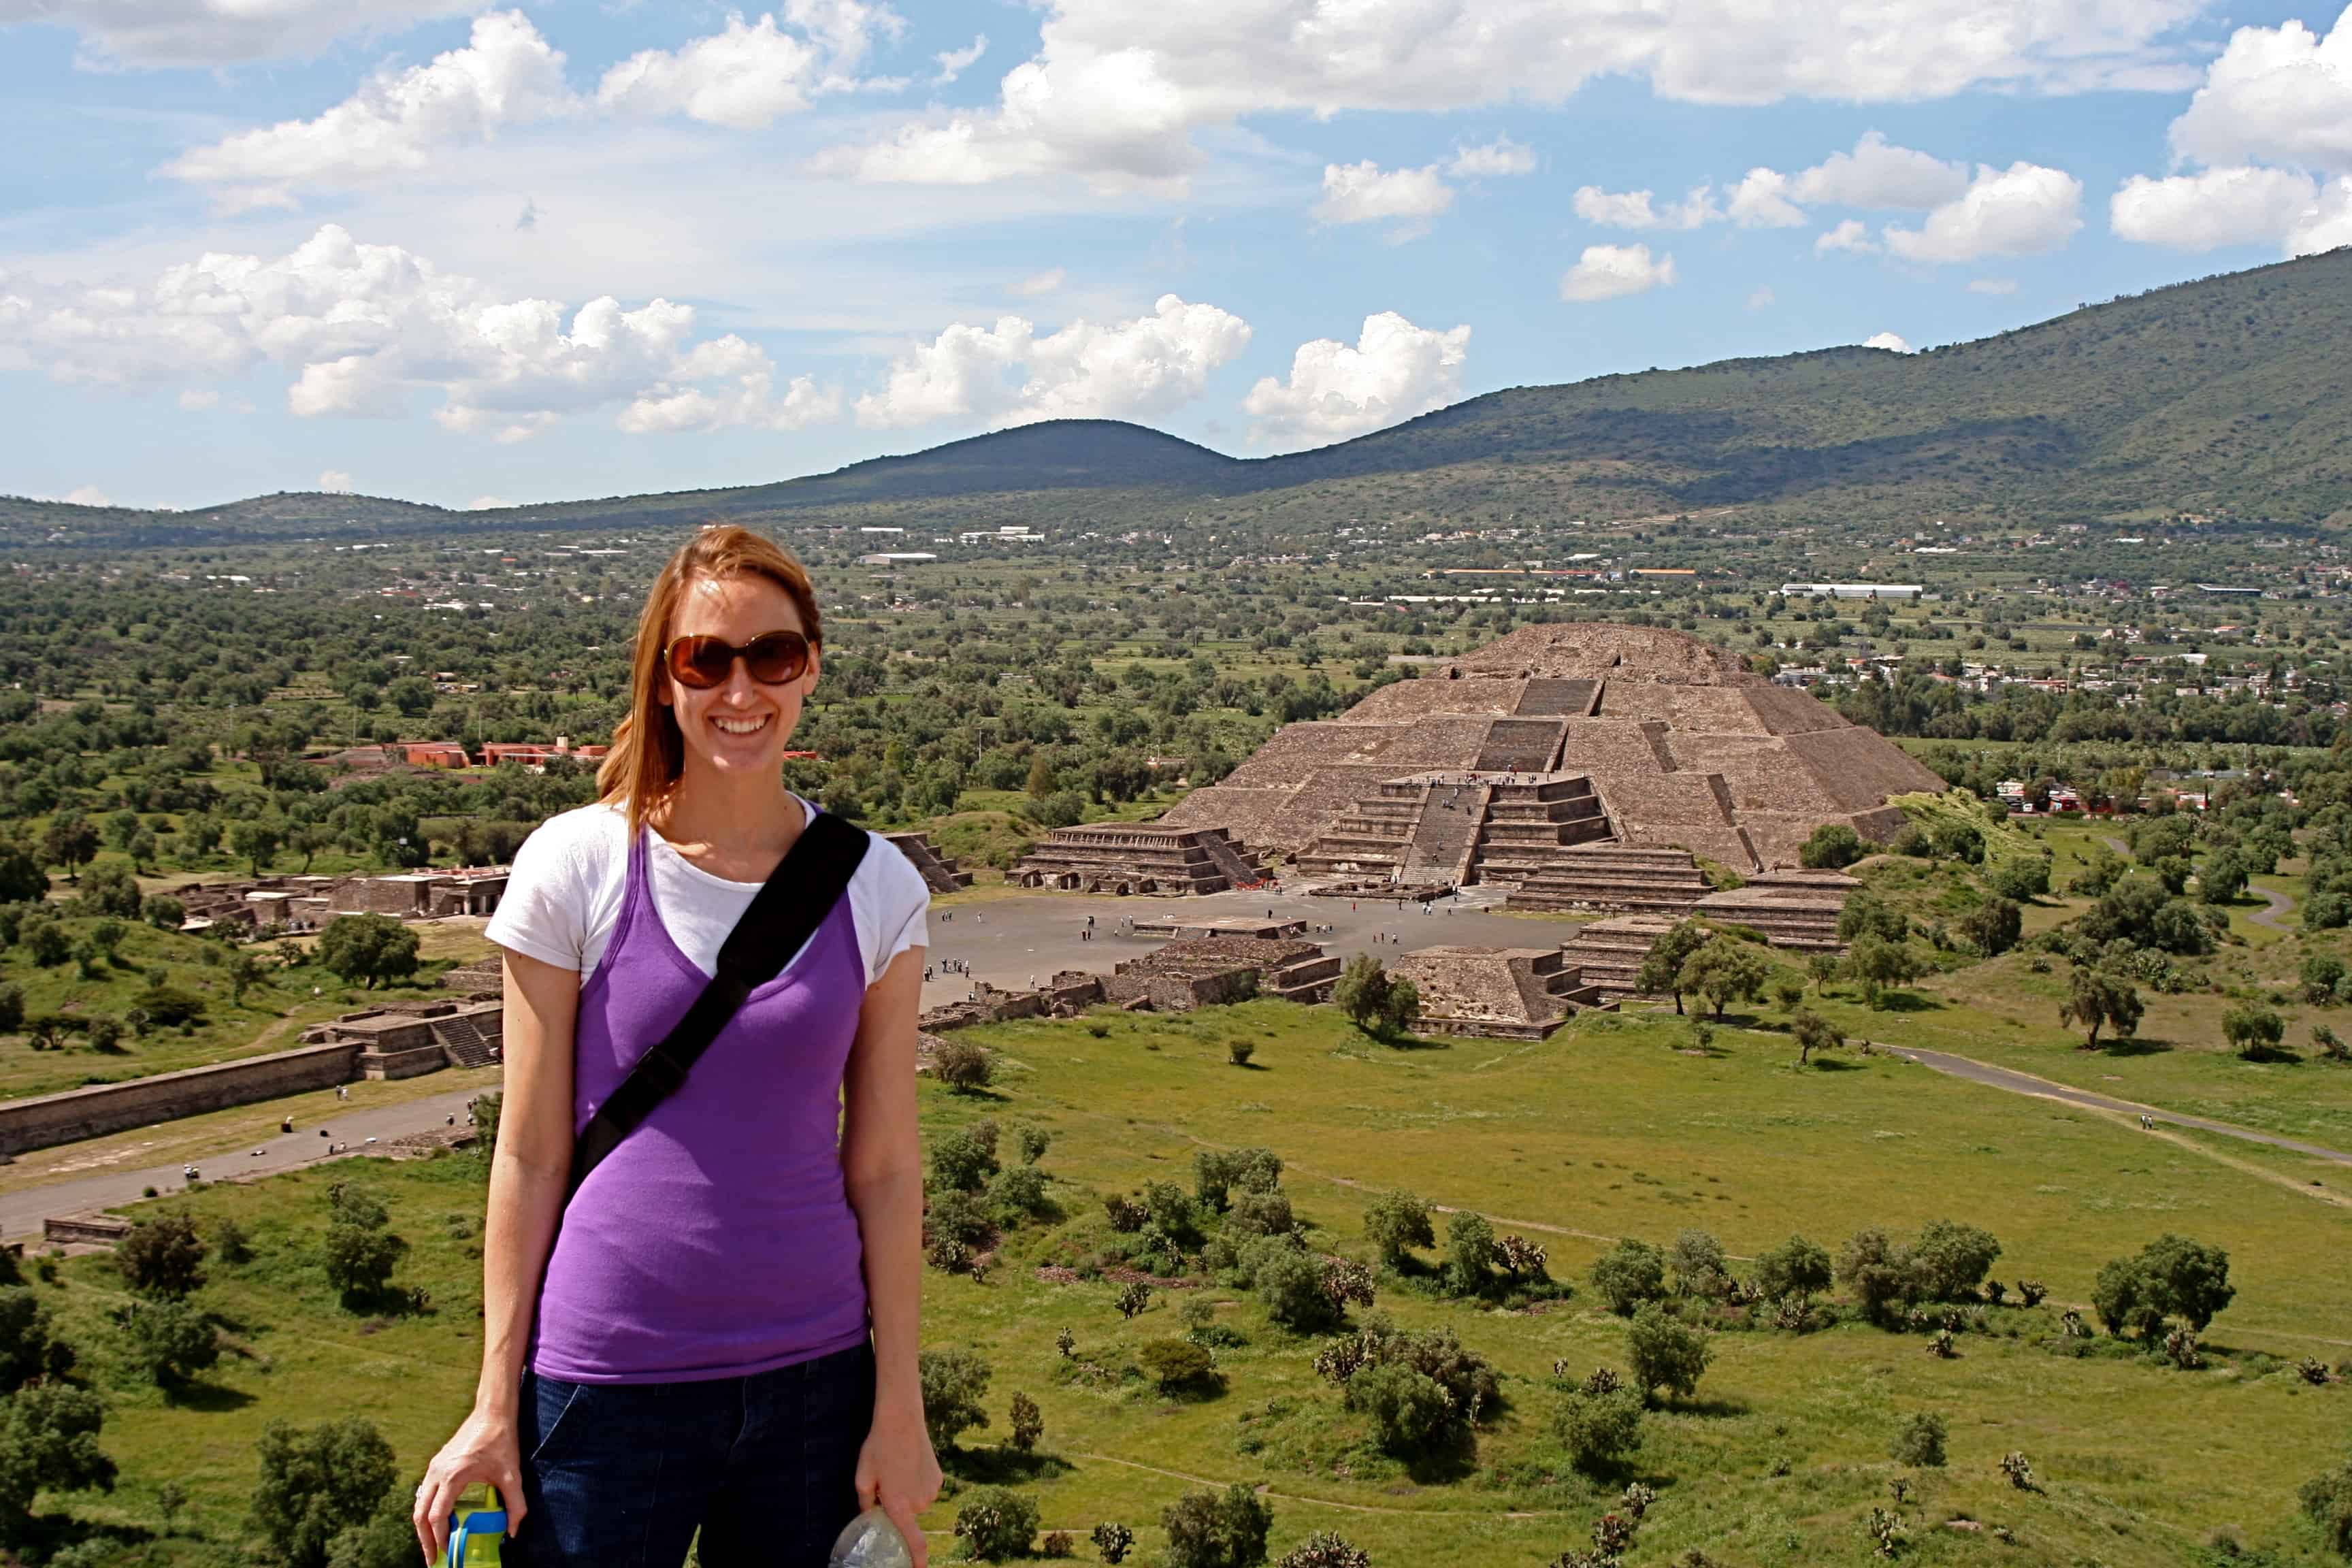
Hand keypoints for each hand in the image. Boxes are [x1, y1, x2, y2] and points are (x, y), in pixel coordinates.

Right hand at [413, 1405, 526, 1565]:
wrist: (492, 1411)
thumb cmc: (502, 1441)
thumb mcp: (512, 1475)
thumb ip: (516, 1505)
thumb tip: (514, 1532)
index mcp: (453, 1475)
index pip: (437, 1516)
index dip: (440, 1539)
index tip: (446, 1554)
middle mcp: (437, 1472)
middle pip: (420, 1515)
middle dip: (425, 1540)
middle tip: (432, 1560)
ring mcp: (434, 1467)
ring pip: (419, 1504)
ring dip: (423, 1527)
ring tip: (432, 1546)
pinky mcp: (436, 1464)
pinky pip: (425, 1494)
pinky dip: (426, 1512)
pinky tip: (436, 1523)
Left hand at [855, 1400, 941, 1567]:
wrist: (902, 1420)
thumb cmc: (878, 1448)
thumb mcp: (862, 1478)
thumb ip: (866, 1504)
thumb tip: (870, 1515)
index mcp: (899, 1506)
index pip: (915, 1542)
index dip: (918, 1561)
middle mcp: (919, 1503)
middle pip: (908, 1516)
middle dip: (898, 1507)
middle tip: (886, 1485)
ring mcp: (931, 1490)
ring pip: (917, 1501)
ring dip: (908, 1493)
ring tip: (898, 1468)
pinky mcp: (938, 1477)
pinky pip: (926, 1488)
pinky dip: (918, 1482)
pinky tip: (909, 1463)